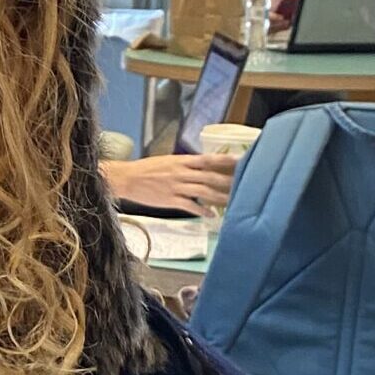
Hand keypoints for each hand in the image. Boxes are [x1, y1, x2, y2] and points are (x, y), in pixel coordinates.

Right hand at [103, 154, 237, 218]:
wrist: (128, 179)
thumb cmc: (148, 169)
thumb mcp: (169, 161)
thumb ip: (186, 164)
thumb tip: (204, 166)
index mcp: (182, 161)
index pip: (208, 159)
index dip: (225, 160)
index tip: (241, 159)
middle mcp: (182, 173)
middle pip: (210, 176)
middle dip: (229, 180)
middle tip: (245, 183)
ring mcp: (177, 187)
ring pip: (204, 192)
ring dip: (220, 197)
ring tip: (234, 201)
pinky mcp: (171, 200)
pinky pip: (190, 206)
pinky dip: (202, 211)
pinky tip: (212, 215)